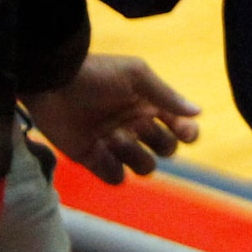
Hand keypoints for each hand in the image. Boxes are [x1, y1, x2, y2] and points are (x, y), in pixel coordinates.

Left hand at [26, 54, 201, 185]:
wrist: (53, 84)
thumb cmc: (96, 74)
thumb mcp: (135, 75)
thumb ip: (166, 95)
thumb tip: (198, 111)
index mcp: (150, 106)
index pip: (181, 128)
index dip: (187, 133)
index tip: (183, 131)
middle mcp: (137, 127)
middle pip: (166, 150)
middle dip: (155, 140)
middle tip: (135, 125)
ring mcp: (116, 145)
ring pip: (144, 168)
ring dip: (132, 155)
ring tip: (111, 137)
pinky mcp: (94, 160)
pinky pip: (115, 177)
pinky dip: (110, 168)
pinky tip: (98, 150)